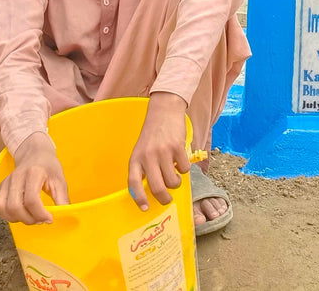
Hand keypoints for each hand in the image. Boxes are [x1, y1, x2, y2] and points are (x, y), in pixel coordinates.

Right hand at [0, 132, 68, 224]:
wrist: (35, 153)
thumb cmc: (48, 166)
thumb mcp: (60, 180)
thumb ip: (62, 198)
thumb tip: (64, 215)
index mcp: (33, 173)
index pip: (31, 200)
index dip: (40, 214)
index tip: (49, 219)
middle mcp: (17, 177)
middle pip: (15, 207)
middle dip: (29, 219)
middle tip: (40, 219)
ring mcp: (6, 181)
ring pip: (3, 208)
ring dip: (17, 219)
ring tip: (30, 217)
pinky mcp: (0, 187)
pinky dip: (7, 216)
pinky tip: (20, 214)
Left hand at [127, 92, 189, 211]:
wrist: (164, 111)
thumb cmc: (152, 134)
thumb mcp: (142, 150)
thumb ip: (144, 168)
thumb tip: (152, 191)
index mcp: (136, 159)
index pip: (134, 183)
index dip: (139, 198)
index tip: (145, 208)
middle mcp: (148, 157)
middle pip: (156, 187)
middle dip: (164, 198)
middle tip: (167, 200)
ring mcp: (163, 152)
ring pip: (173, 181)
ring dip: (176, 183)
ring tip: (175, 177)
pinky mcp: (177, 147)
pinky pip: (184, 168)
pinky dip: (184, 169)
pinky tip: (181, 161)